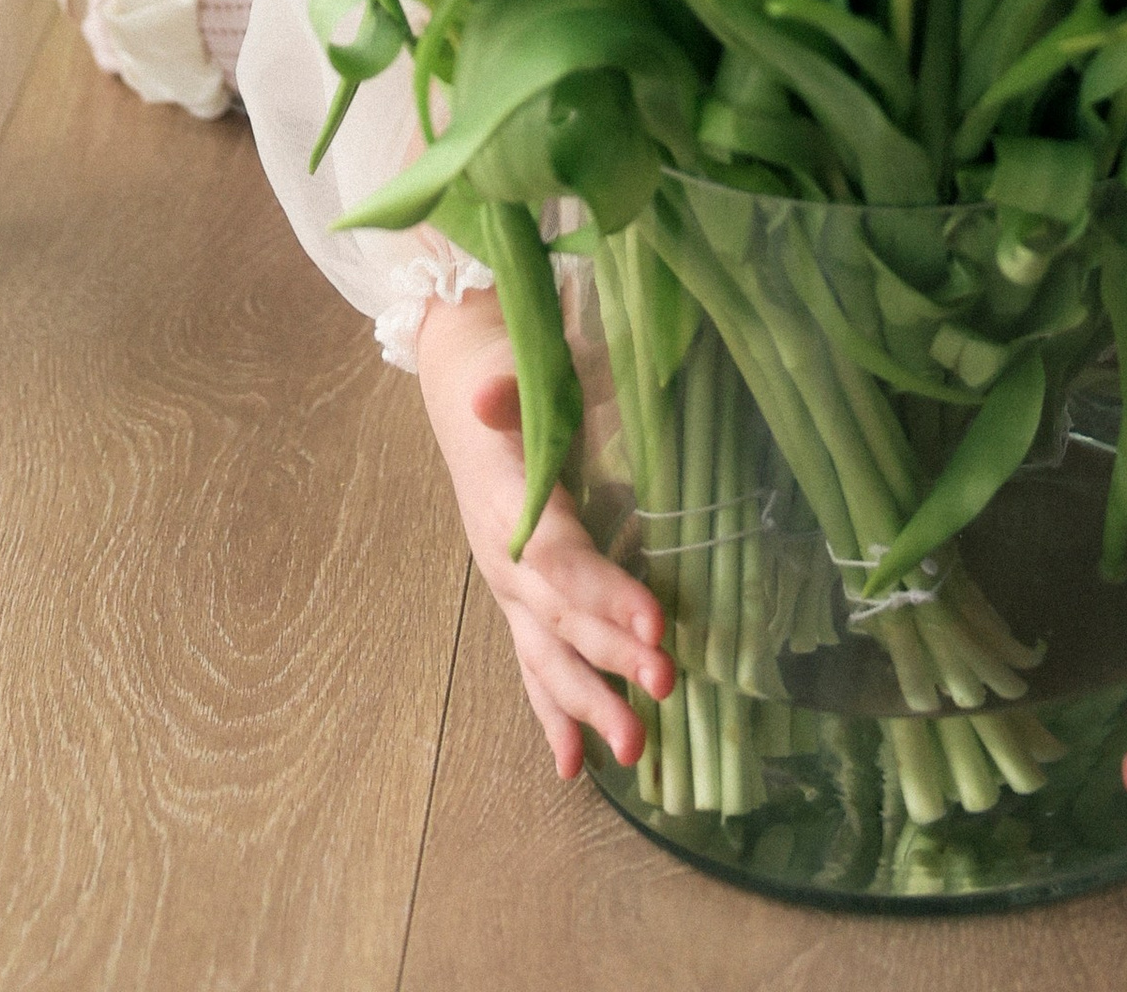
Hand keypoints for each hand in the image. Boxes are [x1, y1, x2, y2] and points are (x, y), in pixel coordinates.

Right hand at [417, 291, 674, 780]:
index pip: (562, 562)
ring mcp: (509, 584)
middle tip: (663, 691)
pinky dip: (554, 712)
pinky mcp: (518, 598)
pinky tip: (577, 764)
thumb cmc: (510, 366)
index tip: (656, 625)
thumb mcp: (518, 362)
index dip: (605, 595)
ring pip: (546, 656)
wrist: (463, 379)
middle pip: (560, 620)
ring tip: (633, 751)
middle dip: (611, 662)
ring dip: (587, 704)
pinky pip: (535, 662)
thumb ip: (507, 386)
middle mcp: (505, 555)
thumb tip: (486, 393)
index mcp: (511, 502)